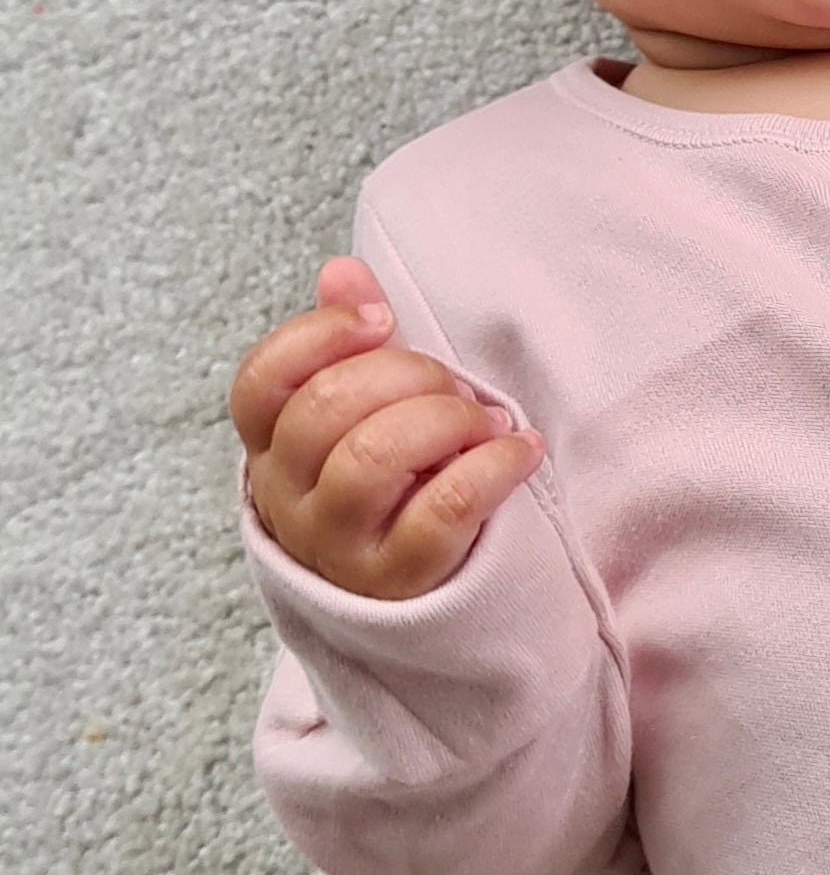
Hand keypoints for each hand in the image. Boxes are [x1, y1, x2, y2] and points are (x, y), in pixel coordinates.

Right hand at [229, 255, 544, 599]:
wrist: (433, 603)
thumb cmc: (401, 486)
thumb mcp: (369, 413)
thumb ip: (351, 344)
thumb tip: (341, 271)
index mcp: (274, 449)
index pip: (262, 382)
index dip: (322, 336)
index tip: (383, 320)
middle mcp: (291, 499)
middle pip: (327, 408)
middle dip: (409, 375)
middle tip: (455, 388)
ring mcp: (338, 545)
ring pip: (373, 457)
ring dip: (447, 421)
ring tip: (486, 423)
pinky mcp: (398, 580)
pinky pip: (443, 509)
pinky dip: (493, 467)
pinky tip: (520, 451)